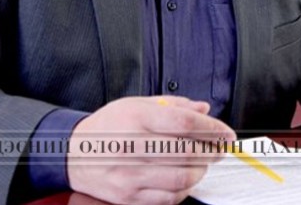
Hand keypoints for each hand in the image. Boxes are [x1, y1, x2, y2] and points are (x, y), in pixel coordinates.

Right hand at [67, 96, 235, 204]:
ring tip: (201, 163)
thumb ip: (173, 105)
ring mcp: (131, 175)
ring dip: (201, 171)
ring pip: (182, 177)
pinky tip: (185, 178)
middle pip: (187, 152)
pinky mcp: (129, 197)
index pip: (184, 123)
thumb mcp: (136, 104)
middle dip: (211, 151)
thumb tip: (203, 109)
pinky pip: (169, 197)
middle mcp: (133, 146)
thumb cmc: (108, 127)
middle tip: (218, 149)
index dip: (212, 129)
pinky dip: (185, 189)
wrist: (73, 153)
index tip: (226, 133)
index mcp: (137, 118)